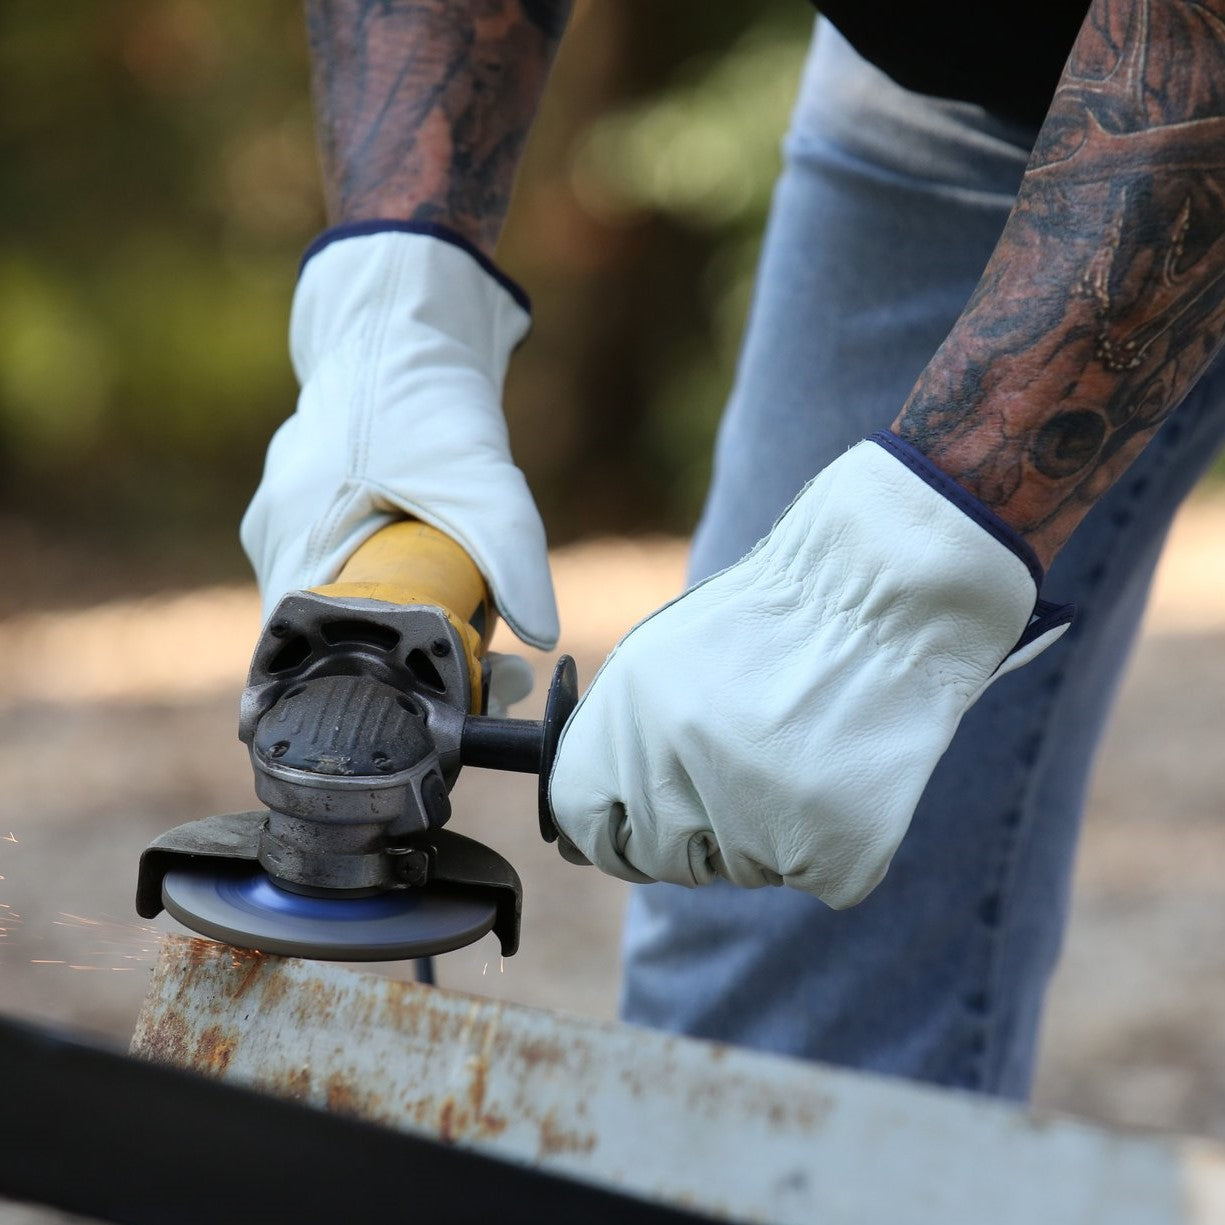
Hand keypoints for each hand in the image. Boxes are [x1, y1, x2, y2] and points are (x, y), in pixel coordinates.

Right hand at [240, 225, 558, 660]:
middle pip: (323, 632)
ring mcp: (292, 516)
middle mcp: (277, 535)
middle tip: (470, 672)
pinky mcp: (320, 504)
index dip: (347, 690)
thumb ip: (513, 563)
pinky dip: (393, 586)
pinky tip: (449, 583)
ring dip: (399, 622)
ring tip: (476, 630)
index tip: (409, 709)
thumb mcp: (483, 485)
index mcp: (291, 538)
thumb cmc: (427, 399)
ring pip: (340, 599)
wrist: (406, 320)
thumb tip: (544, 638)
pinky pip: (347, 566)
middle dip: (393, 660)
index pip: (293, 652)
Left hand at [548, 434, 1070, 908]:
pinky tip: (853, 773)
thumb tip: (585, 830)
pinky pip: (824, 878)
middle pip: (666, 859)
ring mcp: (756, 821)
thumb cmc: (773, 627)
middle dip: (704, 831)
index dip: (615, 831)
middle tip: (752, 770)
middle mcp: (676, 774)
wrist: (885, 597)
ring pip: (750, 870)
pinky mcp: (835, 850)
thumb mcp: (663, 662)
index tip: (643, 827)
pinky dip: (841, 842)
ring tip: (811, 750)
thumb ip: (618, 744)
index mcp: (624, 723)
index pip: (583, 820)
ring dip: (777, 831)